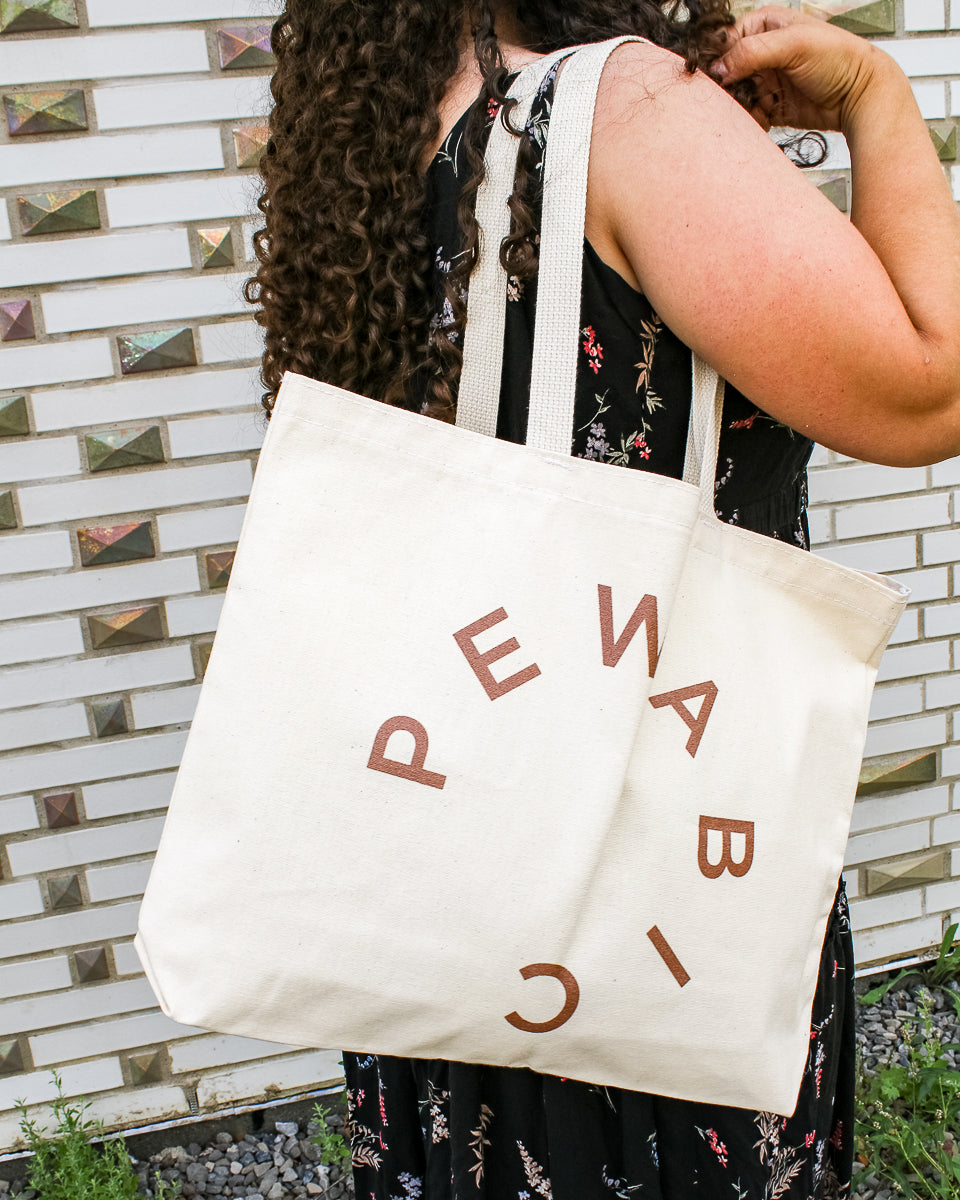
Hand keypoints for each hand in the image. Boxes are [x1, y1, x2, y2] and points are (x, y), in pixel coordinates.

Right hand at [712, 6, 883, 131]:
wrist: (859, 94)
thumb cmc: (838, 58)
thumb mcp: (793, 44)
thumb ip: (752, 52)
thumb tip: (718, 68)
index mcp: (764, 26)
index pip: (726, 41)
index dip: (717, 59)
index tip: (716, 77)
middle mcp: (762, 52)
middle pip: (726, 72)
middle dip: (726, 87)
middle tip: (733, 97)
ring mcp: (766, 80)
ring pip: (735, 96)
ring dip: (737, 106)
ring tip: (752, 108)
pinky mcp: (770, 105)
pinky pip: (749, 115)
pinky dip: (750, 120)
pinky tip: (762, 119)